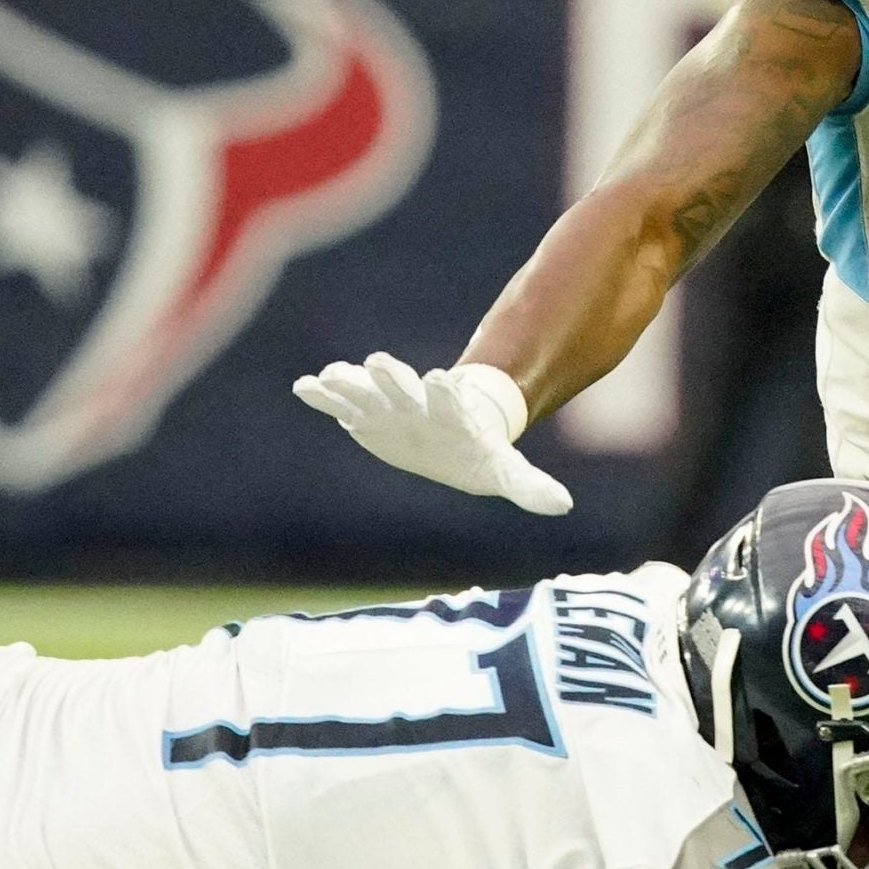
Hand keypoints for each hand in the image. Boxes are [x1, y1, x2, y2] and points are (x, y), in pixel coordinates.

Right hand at [293, 354, 571, 514]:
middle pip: (404, 388)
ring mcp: (389, 407)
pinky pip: (341, 405)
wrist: (454, 436)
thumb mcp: (506, 471)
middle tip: (377, 362)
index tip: (440, 379)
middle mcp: (418, 405)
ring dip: (350, 384)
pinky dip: (324, 397)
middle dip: (392, 378)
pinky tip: (304, 386)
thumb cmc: (480, 453)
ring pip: (367, 392)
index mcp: (453, 415)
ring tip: (329, 376)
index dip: (447, 391)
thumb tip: (563, 505)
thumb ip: (530, 486)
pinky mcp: (366, 417)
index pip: (451, 399)